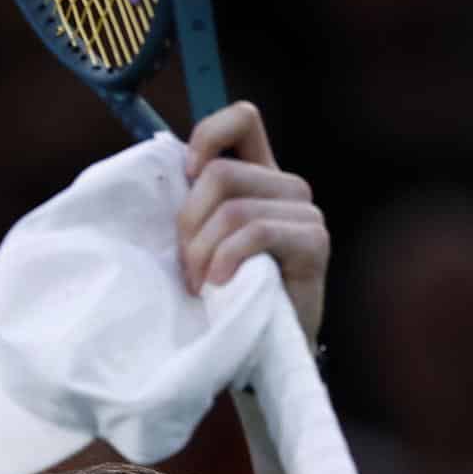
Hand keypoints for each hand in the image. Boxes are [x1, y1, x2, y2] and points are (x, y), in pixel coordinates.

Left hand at [176, 101, 327, 345]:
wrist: (258, 353)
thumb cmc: (219, 299)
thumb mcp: (196, 244)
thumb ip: (190, 207)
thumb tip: (158, 177)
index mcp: (256, 177)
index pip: (243, 119)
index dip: (208, 135)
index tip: (186, 176)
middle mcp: (285, 188)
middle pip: (223, 172)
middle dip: (189, 222)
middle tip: (185, 266)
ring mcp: (304, 214)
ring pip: (234, 207)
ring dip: (203, 251)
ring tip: (199, 285)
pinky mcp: (313, 242)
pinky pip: (256, 232)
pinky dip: (226, 259)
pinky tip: (219, 285)